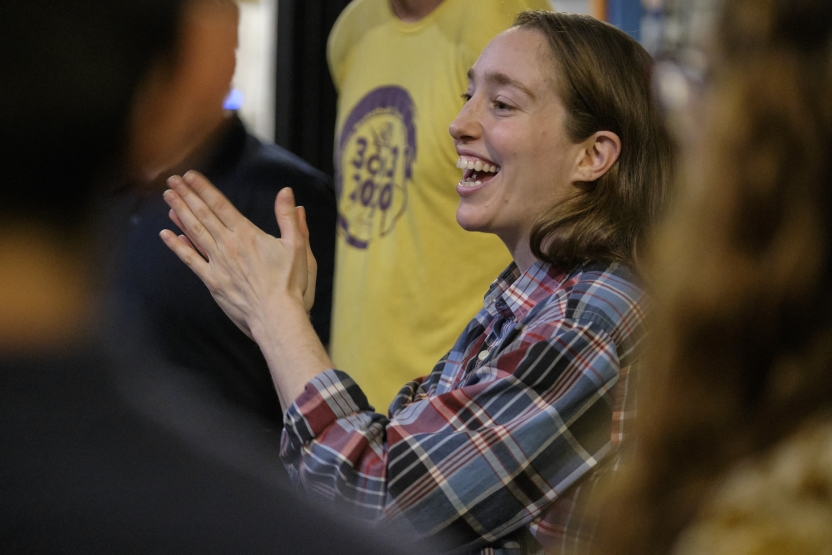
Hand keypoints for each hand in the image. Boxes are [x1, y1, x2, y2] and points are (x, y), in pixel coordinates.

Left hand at [159, 171, 316, 338]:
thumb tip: (287, 193)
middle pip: (203, 215)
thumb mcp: (297, 247)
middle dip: (186, 195)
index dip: (203, 188)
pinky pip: (190, 260)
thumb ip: (289, 218)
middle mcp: (228, 246)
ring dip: (180, 213)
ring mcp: (218, 264)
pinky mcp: (213, 282)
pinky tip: (167, 234)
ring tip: (168, 198)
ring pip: (194, 232)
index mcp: (247, 235)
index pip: (220, 205)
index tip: (190, 176)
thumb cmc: (290, 284)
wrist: (277, 317)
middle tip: (171, 180)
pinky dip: (177, 246)